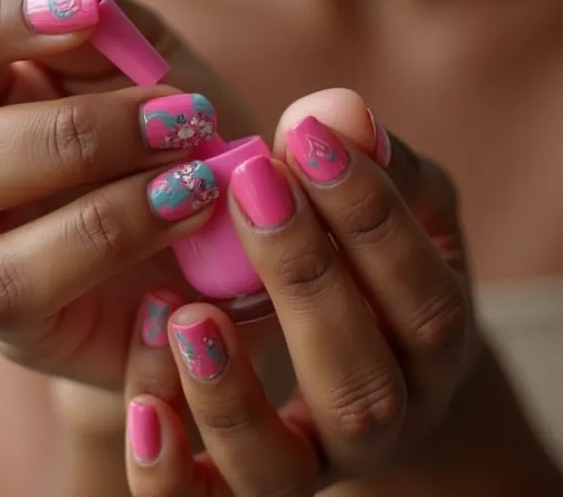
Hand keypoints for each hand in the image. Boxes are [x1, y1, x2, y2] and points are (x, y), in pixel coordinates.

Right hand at [0, 0, 249, 386]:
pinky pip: (14, 281)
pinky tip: (187, 216)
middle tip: (181, 117)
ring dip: (93, 181)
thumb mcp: (151, 61)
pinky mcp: (12, 318)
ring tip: (197, 173)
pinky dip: (110, 238)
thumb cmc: (181, 143)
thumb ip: (88, 2)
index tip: (89, 13)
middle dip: (70, 126)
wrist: (229, 241)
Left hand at [123, 89, 478, 494]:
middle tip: (252, 185)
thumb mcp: (391, 206)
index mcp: (429, 345)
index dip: (368, 213)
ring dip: (232, 391)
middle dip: (305, 275)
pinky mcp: (235, 483)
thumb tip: (336, 110)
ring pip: (280, 470)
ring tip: (188, 311)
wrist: (355, 351)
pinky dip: (169, 469)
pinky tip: (141, 406)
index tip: (306, 136)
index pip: (420, 295)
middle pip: (359, 385)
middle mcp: (379, 419)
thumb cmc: (369, 262)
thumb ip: (369, 162)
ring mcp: (307, 462)